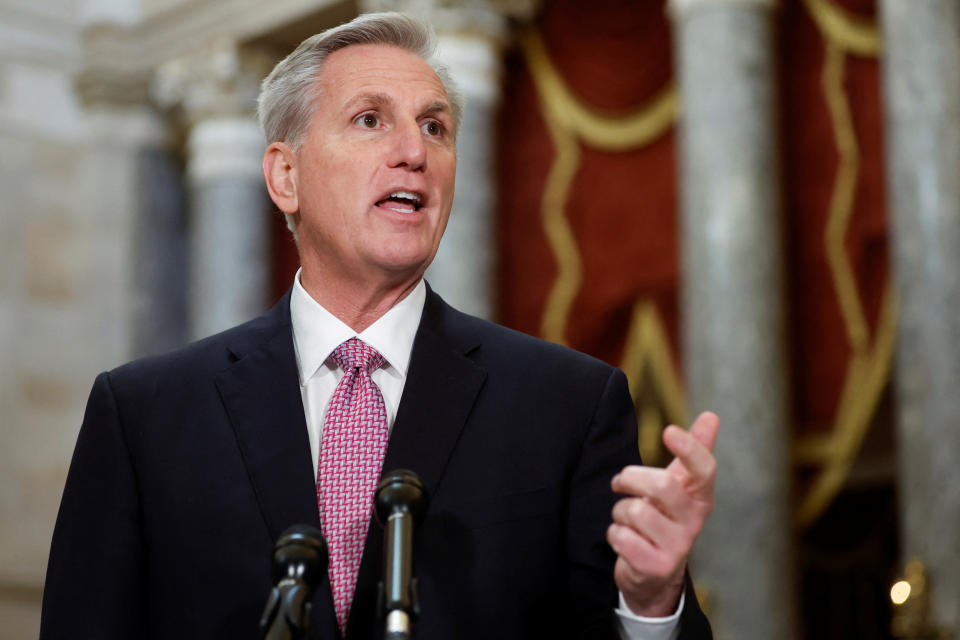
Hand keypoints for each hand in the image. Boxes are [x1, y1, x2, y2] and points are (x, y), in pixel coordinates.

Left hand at [607, 411, 718, 616]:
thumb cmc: (665, 517)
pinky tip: (623, 539)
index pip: (705, 470)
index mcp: (700, 498)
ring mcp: (677, 548)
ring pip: (637, 511)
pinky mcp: (655, 567)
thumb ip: (693, 451)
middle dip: (631, 477)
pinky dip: (614, 534)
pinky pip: (623, 538)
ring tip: (625, 518)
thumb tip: (711, 416)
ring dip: (619, 511)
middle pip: (663, 486)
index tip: (669, 431)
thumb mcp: (679, 485)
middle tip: (619, 481)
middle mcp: (694, 522)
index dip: (689, 448)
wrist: (654, 573)